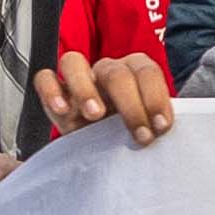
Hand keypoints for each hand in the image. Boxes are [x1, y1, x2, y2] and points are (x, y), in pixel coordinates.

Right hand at [47, 49, 174, 147]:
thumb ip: (158, 123)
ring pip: (73, 63)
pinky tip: (62, 110)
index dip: (156, 97)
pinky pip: (44, 79)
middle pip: (115, 72)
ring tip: (95, 115)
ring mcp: (77, 79)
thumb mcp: (149, 129)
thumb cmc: (128, 136)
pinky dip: (51, 91)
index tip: (161, 126)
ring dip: (86, 89)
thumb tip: (169, 130)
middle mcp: (105, 71)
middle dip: (131, 106)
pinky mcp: (53, 94)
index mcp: (135, 72)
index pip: (146, 71)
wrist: (103, 152)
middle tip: (139, 135)